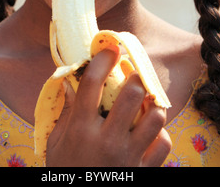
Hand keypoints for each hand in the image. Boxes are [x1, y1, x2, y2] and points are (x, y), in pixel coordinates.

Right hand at [46, 48, 171, 166]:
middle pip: (132, 94)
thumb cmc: (66, 172)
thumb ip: (65, 112)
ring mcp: (128, 157)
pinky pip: (163, 144)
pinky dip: (160, 135)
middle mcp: (106, 139)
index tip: (111, 47)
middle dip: (136, 77)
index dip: (104, 59)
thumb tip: (69, 81)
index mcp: (80, 129)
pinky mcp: (143, 172)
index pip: (92, 83)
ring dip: (152, 104)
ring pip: (155, 116)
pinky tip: (150, 132)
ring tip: (146, 101)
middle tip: (133, 74)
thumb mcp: (56, 143)